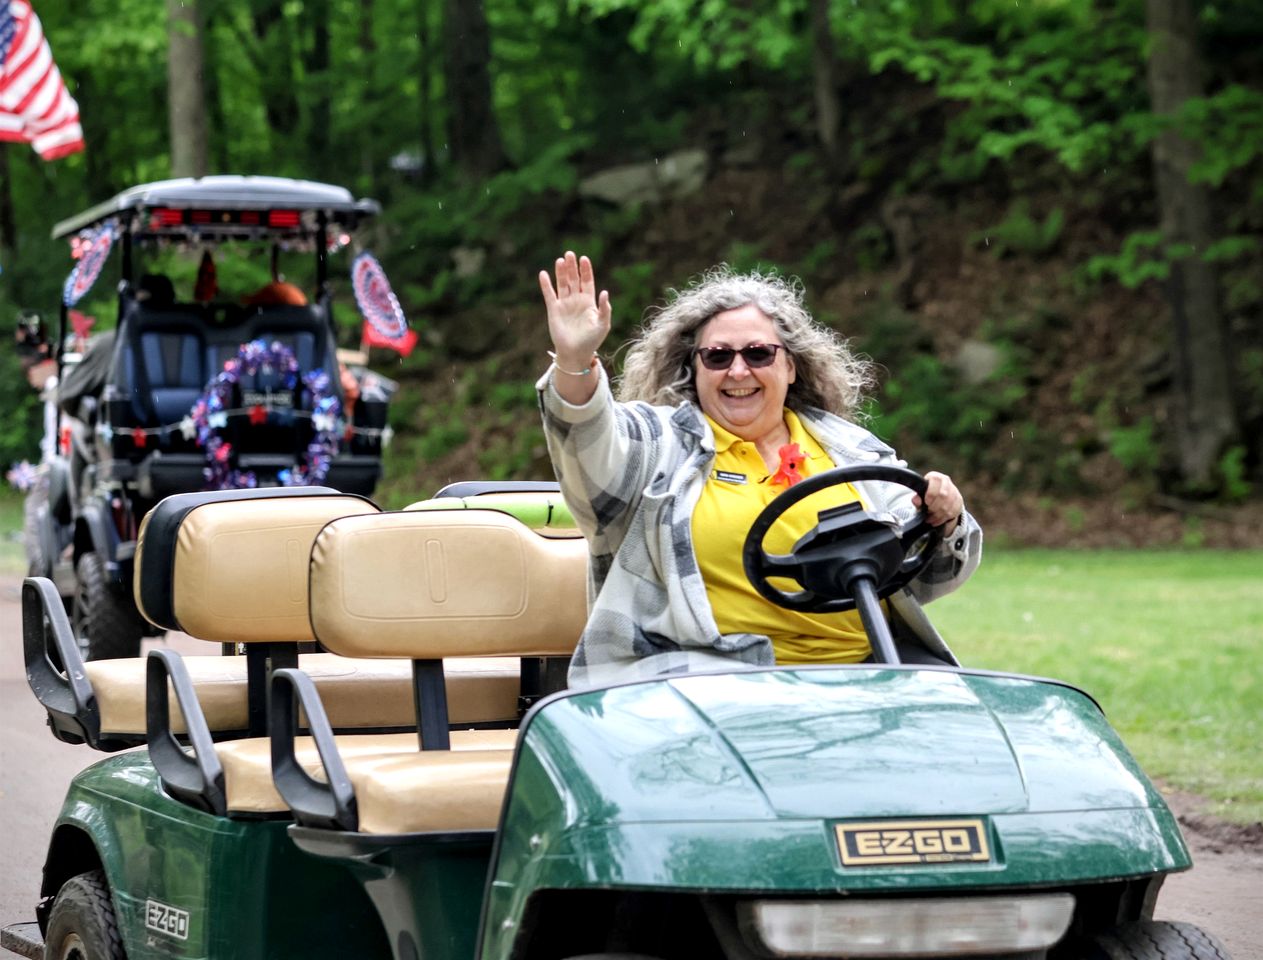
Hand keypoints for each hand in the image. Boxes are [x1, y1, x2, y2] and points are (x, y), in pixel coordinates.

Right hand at [539, 251, 610, 369]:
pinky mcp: (553, 310)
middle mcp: (576, 300)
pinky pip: (549, 294)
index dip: (585, 270)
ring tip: (560, 260)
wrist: (576, 353)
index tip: (584, 259)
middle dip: (572, 267)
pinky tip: (543, 274)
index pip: (587, 281)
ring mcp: (564, 304)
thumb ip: (605, 309)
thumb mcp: (603, 325)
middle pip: (574, 279)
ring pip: (562, 284)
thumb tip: (604, 292)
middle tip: (570, 253)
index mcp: (589, 302)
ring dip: (561, 272)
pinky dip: (546, 285)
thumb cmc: (592, 341)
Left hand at [912, 471, 963, 533]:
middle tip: (928, 511)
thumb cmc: (926, 496)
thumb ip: (917, 498)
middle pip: (944, 495)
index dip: (931, 493)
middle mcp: (946, 482)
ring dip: (938, 514)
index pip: (936, 481)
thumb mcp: (919, 496)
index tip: (927, 502)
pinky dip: (942, 518)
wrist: (938, 499)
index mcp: (935, 477)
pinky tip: (936, 521)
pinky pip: (953, 511)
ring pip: (948, 505)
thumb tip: (916, 500)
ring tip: (930, 518)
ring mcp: (954, 491)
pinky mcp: (959, 501)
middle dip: (934, 506)